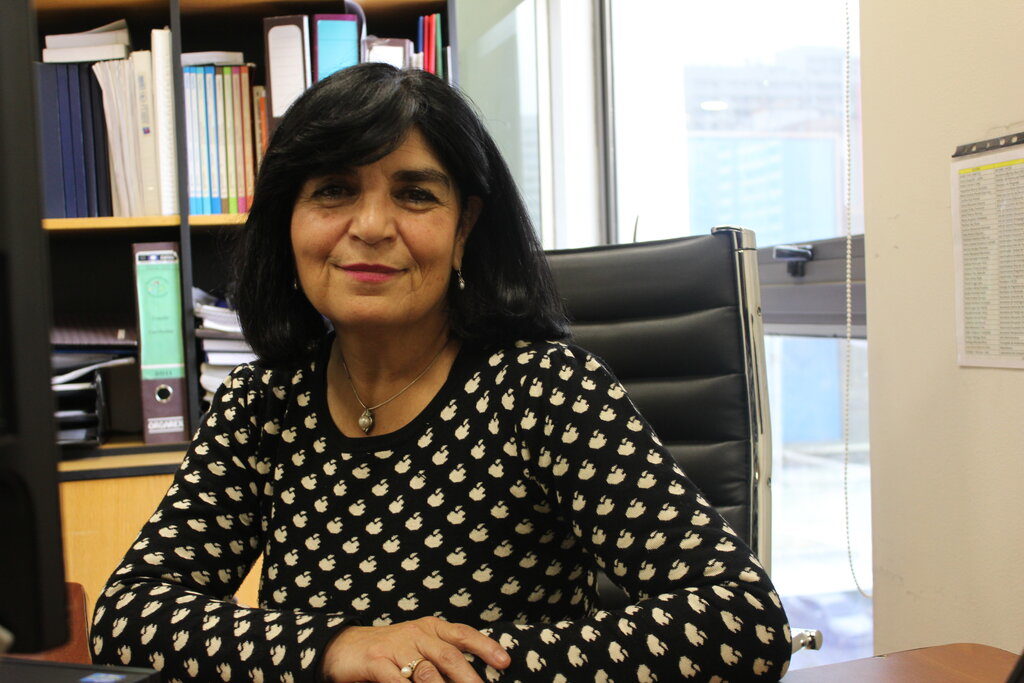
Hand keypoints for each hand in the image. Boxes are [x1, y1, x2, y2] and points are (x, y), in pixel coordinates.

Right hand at [321, 617, 511, 681]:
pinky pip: (397, 681)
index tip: (505, 662)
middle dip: (469, 677)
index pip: (463, 634)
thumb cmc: (389, 651)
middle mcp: (416, 633)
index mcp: (430, 628)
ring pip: (426, 671)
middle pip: (449, 655)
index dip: (485, 647)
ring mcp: (396, 647)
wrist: (343, 647)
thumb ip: (441, 658)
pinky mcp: (376, 662)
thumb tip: (471, 677)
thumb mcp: (418, 646)